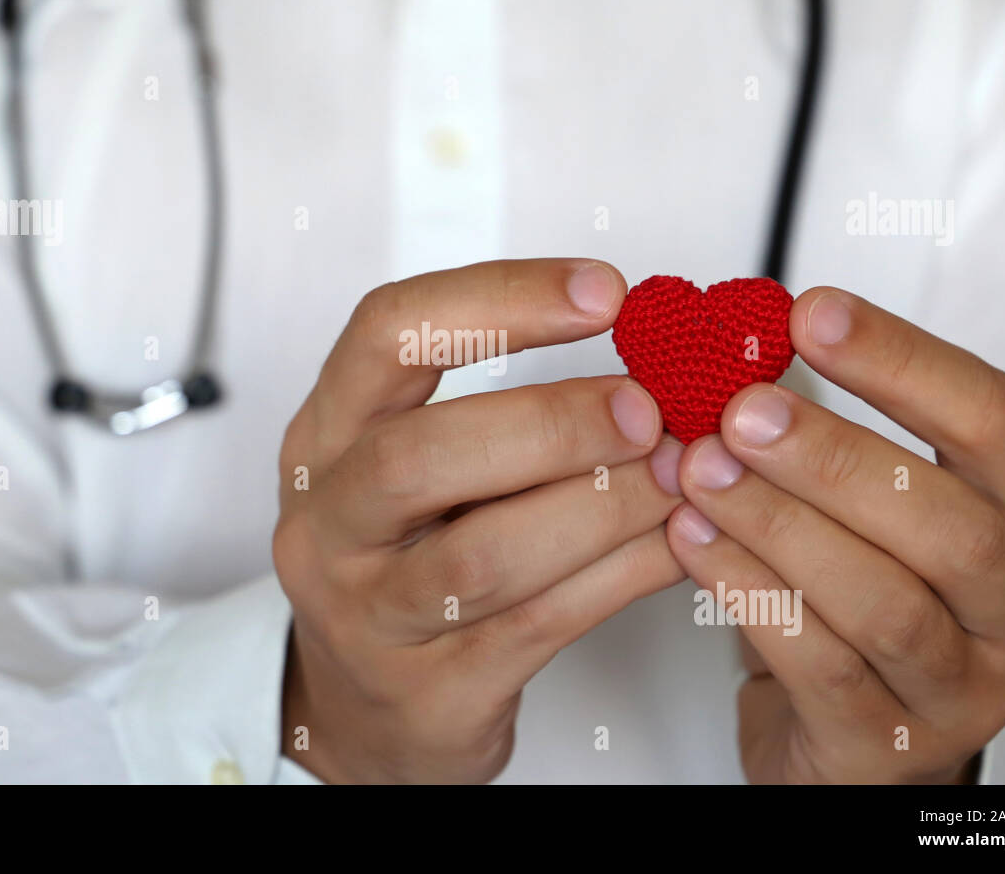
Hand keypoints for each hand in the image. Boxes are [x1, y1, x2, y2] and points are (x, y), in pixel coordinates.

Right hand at [274, 259, 686, 782]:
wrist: (367, 710)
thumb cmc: (409, 562)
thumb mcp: (423, 472)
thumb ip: (503, 412)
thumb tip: (652, 357)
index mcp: (324, 439)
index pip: (387, 335)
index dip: (498, 299)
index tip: (604, 292)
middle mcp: (326, 525)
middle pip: (419, 455)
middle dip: (551, 423)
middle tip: (647, 409)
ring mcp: (368, 617)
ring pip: (484, 554)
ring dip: (604, 504)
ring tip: (680, 474)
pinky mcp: (429, 694)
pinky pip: (539, 624)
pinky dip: (624, 574)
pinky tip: (677, 541)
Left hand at [665, 287, 1004, 783]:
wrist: (854, 735)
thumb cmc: (859, 598)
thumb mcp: (870, 512)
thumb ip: (825, 435)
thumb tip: (736, 344)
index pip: (994, 423)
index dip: (902, 361)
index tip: (811, 313)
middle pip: (947, 524)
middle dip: (834, 457)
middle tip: (740, 411)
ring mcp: (962, 690)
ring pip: (882, 601)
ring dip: (779, 524)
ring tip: (699, 471)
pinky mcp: (888, 747)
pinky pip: (819, 665)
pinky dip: (749, 594)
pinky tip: (692, 541)